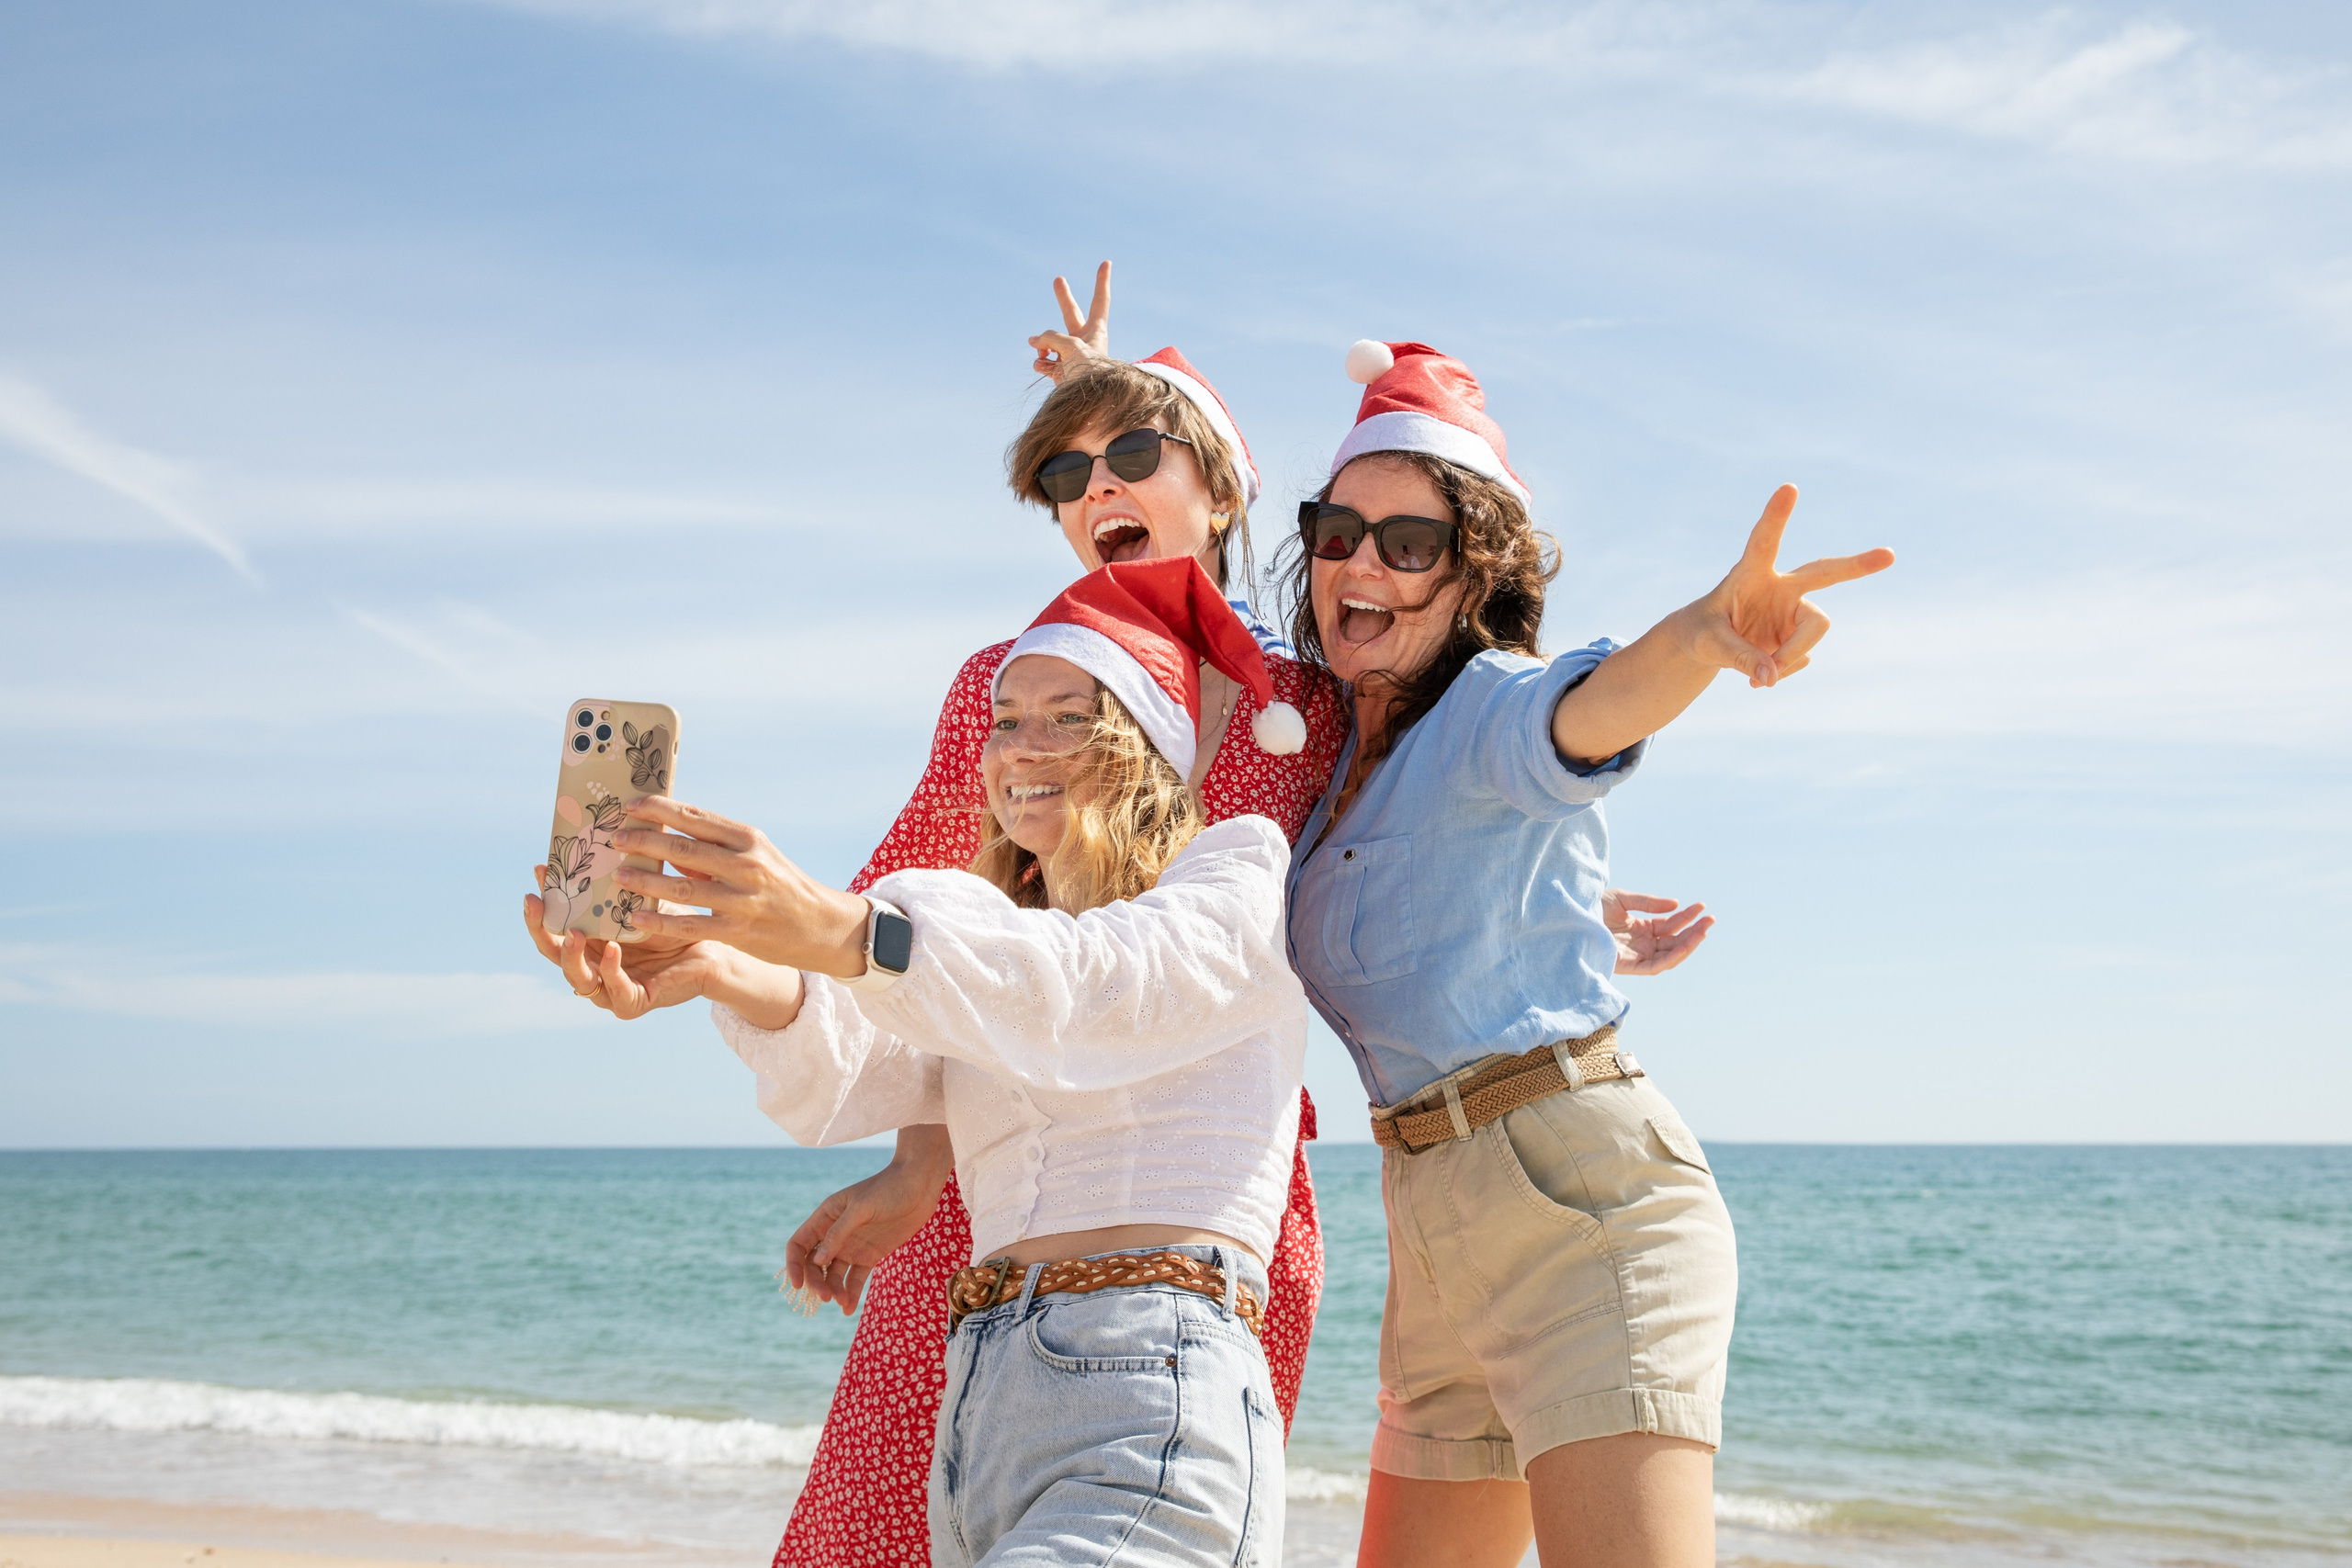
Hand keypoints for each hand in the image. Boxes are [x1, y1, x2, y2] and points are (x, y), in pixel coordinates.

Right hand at [523, 867, 734, 1018]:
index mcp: (588, 942)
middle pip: (553, 952)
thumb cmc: (673, 923)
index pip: (554, 924)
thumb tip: (601, 836)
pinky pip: (616, 991)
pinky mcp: (633, 1002)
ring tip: (574, 933)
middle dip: (540, 928)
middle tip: (534, 901)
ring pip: (578, 977)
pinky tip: (613, 949)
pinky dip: (612, 971)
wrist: (709, 949)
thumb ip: (615, 881)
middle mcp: (592, 965)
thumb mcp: (639, 898)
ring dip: (571, 955)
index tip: (539, 870)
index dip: (543, 898)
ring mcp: (609, 987)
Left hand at [606, 798, 870, 975]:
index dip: (659, 809)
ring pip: (683, 886)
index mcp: (748, 839)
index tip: (629, 805)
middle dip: (644, 840)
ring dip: (646, 879)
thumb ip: (715, 850)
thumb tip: (668, 842)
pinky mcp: (738, 931)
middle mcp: (746, 864)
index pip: (695, 817)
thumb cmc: (783, 886)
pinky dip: (661, 921)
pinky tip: (635, 918)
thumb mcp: (757, 857)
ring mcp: (742, 898)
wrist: (822, 925)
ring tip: (618, 875)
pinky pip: (691, 925)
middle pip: (684, 847)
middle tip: (613, 837)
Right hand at [783, 1141, 953, 1313]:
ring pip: (834, 1275)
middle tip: (826, 1297)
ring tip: (843, 1304)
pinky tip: (849, 1309)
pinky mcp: (870, 1256)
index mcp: (825, 1217)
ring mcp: (852, 1246)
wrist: (920, 1186)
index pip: (799, 1245)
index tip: (797, 1285)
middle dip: (817, 1283)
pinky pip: (855, 1278)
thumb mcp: (862, 1207)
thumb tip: (818, 1260)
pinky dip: (851, 1293)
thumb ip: (839, 1233)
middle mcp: (835, 1234)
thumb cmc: (889, 1188)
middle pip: (814, 1265)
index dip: (793, 1265)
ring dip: (834, 1291)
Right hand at [1028, 260, 1110, 381]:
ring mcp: (1071, 357)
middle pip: (1071, 313)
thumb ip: (1050, 338)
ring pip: (1049, 342)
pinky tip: (1043, 367)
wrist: (1093, 406)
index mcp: (1095, 331)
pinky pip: (1044, 363)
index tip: (1106, 262)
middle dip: (1063, 298)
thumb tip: (1033, 342)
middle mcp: (1084, 341)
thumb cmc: (1088, 372)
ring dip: (1041, 345)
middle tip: (1058, 280)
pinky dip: (1040, 364)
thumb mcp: (1070, 345)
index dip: (1101, 281)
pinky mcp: (1061, 374)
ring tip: (1042, 353)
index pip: (1100, 301)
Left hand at [1601, 889, 1712, 975]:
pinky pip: (1653, 967)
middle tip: (1711, 919)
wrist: (1570, 916)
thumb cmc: (1591, 907)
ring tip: (1703, 931)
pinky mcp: (1627, 966)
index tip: (1701, 907)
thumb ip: (1649, 903)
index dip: (1686, 917)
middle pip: (1674, 942)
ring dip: (1687, 945)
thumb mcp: (1623, 900)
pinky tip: (1684, 946)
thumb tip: (1676, 904)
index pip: (1670, 925)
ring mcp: (1635, 955)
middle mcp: (1641, 944)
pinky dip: (1670, 958)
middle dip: (1693, 931)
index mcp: (1641, 929)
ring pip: (1668, 956)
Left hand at [1675, 484, 1894, 687]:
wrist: (1706, 645)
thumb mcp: (1708, 645)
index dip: (1776, 516)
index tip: (1789, 487)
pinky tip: (1762, 675)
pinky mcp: (1798, 634)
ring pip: (1813, 631)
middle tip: (1889, 555)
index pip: (1764, 541)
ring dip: (1791, 655)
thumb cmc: (1701, 633)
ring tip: (1760, 677)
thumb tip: (1770, 677)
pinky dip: (1782, 671)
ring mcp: (1793, 611)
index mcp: (1751, 573)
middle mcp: (1780, 587)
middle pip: (1824, 573)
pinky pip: (1800, 657)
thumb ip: (1738, 657)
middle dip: (1856, 566)